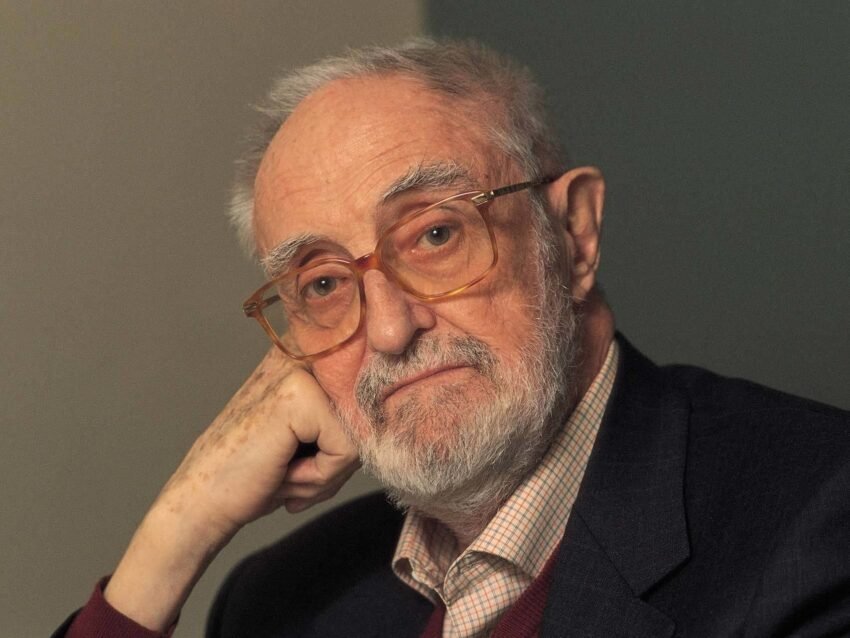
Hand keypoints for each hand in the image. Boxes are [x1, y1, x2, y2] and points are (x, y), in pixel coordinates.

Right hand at [104, 348, 358, 630]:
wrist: (202, 502)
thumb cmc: (258, 475)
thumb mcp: (313, 440)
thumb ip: (350, 421)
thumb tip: (395, 418)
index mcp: (307, 358)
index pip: (370, 376)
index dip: (364, 421)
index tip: (319, 440)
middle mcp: (304, 354)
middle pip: (370, 414)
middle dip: (340, 459)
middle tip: (294, 470)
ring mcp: (298, 371)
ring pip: (362, 435)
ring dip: (329, 473)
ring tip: (286, 471)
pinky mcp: (298, 396)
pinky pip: (346, 450)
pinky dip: (319, 478)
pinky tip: (282, 475)